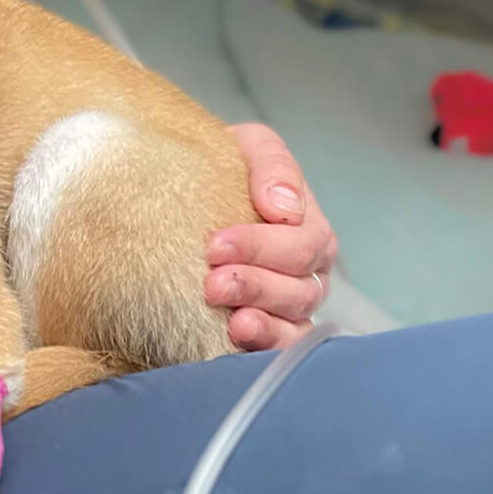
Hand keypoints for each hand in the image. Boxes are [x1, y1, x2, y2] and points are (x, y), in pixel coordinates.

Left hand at [206, 124, 338, 350]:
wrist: (185, 191)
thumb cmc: (222, 169)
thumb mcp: (248, 148)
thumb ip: (273, 166)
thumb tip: (284, 206)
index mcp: (307, 224)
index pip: (302, 243)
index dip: (261, 246)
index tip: (214, 244)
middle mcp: (307, 267)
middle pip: (299, 286)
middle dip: (256, 284)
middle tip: (213, 282)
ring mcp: (291, 301)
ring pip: (294, 320)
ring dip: (262, 320)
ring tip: (230, 318)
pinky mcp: (270, 328)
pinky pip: (284, 345)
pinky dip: (267, 343)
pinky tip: (240, 336)